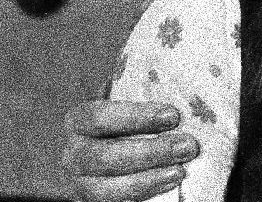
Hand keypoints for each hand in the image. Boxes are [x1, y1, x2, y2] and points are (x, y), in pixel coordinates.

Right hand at [62, 100, 196, 201]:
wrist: (110, 155)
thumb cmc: (127, 122)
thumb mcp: (128, 103)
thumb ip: (140, 90)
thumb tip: (174, 72)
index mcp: (79, 122)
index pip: (99, 117)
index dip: (135, 117)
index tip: (173, 115)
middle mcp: (73, 154)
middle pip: (103, 157)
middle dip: (149, 152)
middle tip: (187, 146)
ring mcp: (80, 184)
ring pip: (104, 189)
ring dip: (146, 180)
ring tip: (179, 171)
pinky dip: (141, 197)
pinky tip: (167, 187)